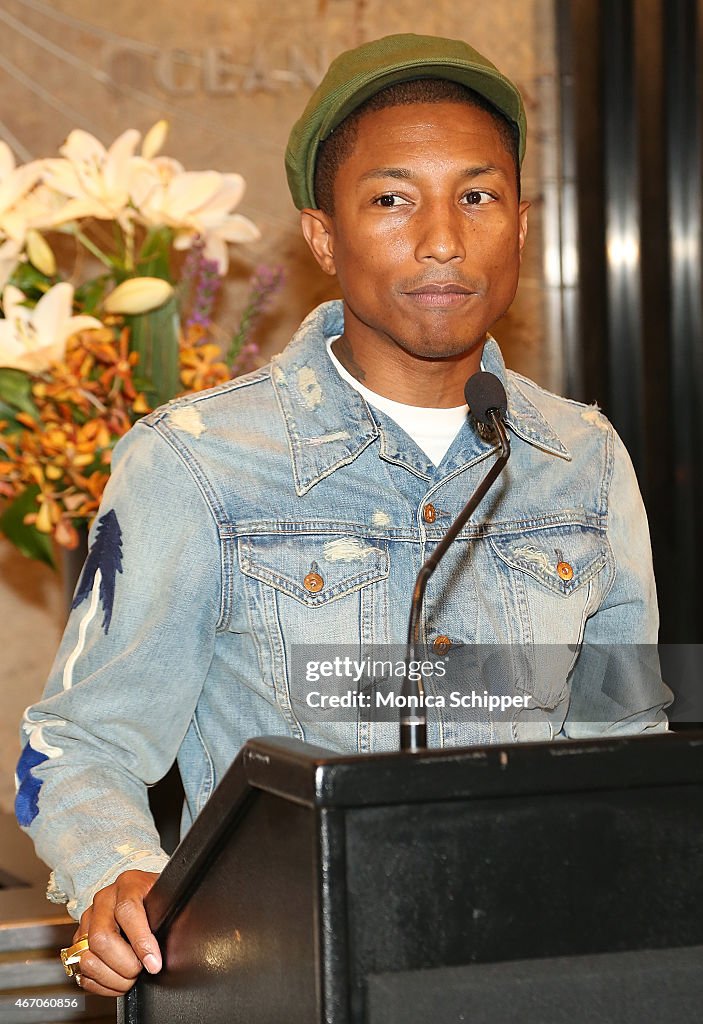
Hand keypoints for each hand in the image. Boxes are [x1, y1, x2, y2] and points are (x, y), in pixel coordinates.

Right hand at [72, 870, 161, 997]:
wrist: (141, 895)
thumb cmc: (157, 901)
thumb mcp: (166, 900)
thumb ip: (167, 917)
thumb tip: (175, 946)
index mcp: (128, 884)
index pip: (127, 911)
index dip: (141, 941)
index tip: (153, 963)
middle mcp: (104, 899)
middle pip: (102, 938)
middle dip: (124, 964)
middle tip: (140, 971)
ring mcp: (89, 919)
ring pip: (88, 957)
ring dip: (111, 977)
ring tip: (129, 978)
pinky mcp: (79, 940)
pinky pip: (81, 970)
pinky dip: (100, 983)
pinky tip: (117, 980)